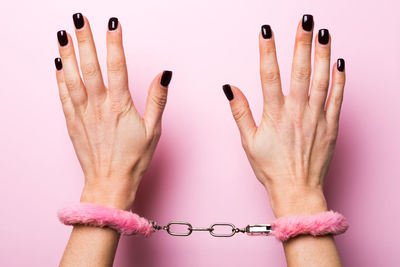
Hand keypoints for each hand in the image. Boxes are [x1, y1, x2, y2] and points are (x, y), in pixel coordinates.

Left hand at [55, 15, 171, 209]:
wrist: (110, 183)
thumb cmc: (134, 158)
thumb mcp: (154, 130)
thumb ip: (158, 99)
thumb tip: (164, 75)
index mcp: (120, 106)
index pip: (117, 66)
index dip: (114, 43)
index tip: (113, 23)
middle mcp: (99, 106)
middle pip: (90, 66)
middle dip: (84, 39)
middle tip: (79, 18)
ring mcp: (83, 114)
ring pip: (72, 78)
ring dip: (67, 54)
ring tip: (62, 34)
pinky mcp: (73, 122)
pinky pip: (64, 96)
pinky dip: (60, 78)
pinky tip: (58, 64)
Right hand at [223, 16, 344, 217]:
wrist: (297, 190)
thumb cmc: (271, 169)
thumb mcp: (248, 142)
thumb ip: (240, 112)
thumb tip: (230, 88)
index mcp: (274, 115)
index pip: (269, 75)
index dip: (267, 51)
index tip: (266, 31)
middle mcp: (296, 112)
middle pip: (299, 71)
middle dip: (302, 42)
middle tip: (305, 21)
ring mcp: (316, 117)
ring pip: (321, 80)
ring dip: (323, 54)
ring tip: (323, 33)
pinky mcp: (330, 125)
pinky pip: (337, 98)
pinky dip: (339, 79)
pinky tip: (339, 63)